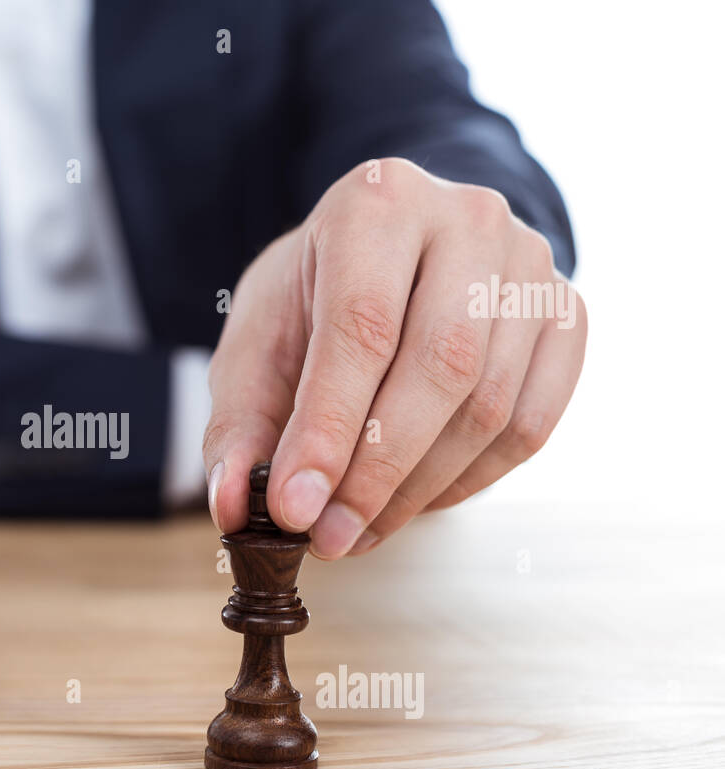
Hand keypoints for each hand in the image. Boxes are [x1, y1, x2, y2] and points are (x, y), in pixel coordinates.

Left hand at [203, 158, 585, 558]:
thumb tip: (231, 509)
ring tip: (357, 527)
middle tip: (328, 537)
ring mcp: (529, 264)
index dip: (329, 429)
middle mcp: (467, 218)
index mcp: (377, 202)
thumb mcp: (255, 347)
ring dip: (418, 489)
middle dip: (377, 472)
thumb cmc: (312, 301)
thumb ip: (238, 427)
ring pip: (491, 405)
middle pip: (442, 366)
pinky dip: (470, 482)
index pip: (362, 327)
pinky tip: (412, 499)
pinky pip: (532, 424)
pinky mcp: (567, 314)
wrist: (388, 256)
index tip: (294, 508)